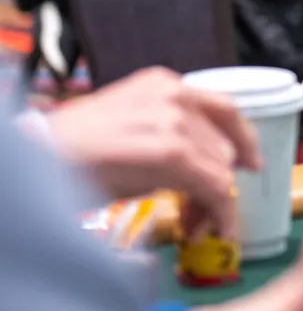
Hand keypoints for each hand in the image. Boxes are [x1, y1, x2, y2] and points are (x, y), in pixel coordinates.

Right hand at [43, 66, 258, 237]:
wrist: (43, 154)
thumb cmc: (80, 147)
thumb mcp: (135, 128)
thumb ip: (176, 136)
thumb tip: (212, 168)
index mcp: (167, 84)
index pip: (225, 109)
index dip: (243, 140)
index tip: (250, 163)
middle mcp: (176, 94)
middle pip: (223, 146)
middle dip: (220, 182)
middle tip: (204, 210)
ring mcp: (175, 119)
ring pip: (220, 169)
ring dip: (214, 201)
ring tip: (196, 222)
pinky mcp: (172, 149)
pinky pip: (212, 184)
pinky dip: (219, 210)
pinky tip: (214, 226)